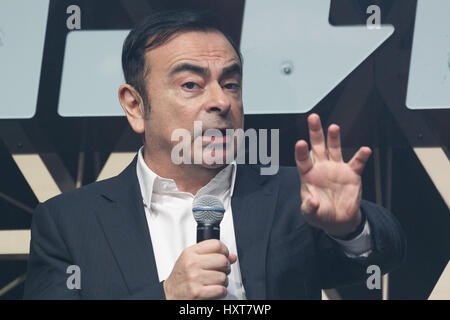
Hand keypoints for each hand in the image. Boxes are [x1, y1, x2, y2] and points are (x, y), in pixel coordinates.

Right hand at [163, 239, 236, 298]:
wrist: (171, 294)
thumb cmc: (181, 277)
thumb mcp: (191, 260)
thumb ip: (211, 255)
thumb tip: (232, 257)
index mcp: (190, 253)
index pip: (216, 244)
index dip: (224, 251)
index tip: (224, 256)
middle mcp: (191, 263)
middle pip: (222, 260)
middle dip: (225, 267)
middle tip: (220, 271)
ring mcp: (194, 278)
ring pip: (223, 277)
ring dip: (223, 282)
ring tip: (215, 282)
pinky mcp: (197, 292)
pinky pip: (221, 290)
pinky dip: (221, 292)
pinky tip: (214, 290)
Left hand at [294, 114, 371, 237]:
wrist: (338, 219)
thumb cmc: (320, 213)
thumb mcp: (310, 213)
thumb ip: (309, 207)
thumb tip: (311, 201)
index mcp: (308, 174)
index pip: (303, 160)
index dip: (301, 152)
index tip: (300, 143)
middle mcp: (322, 167)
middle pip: (317, 146)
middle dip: (315, 132)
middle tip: (313, 118)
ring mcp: (336, 168)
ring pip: (335, 149)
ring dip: (334, 138)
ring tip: (333, 127)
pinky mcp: (351, 174)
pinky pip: (357, 163)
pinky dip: (361, 156)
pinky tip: (365, 150)